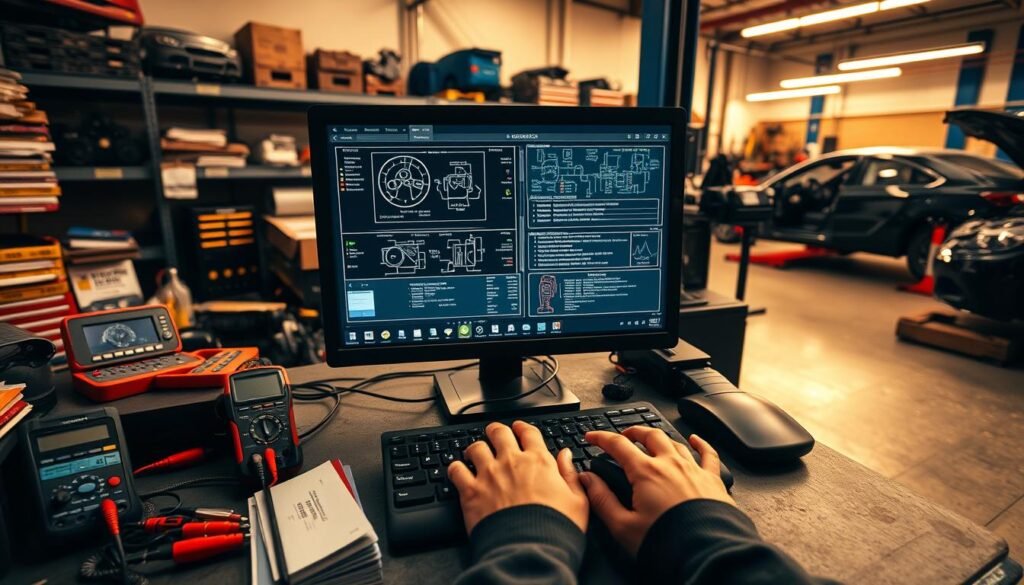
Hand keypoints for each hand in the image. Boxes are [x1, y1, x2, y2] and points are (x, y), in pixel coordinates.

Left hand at [448, 421, 588, 534]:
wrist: (531, 551)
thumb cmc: (556, 529)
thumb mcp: (577, 501)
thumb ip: (570, 474)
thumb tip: (566, 455)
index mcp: (539, 461)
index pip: (528, 432)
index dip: (522, 427)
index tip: (518, 428)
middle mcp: (512, 462)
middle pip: (498, 432)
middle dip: (495, 431)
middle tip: (494, 434)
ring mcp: (489, 475)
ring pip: (476, 447)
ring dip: (475, 449)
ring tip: (474, 453)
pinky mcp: (471, 492)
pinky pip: (456, 470)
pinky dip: (455, 468)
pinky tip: (457, 471)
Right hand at [580, 428, 732, 555]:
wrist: (706, 554)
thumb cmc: (667, 543)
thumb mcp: (623, 526)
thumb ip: (601, 499)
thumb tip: (587, 480)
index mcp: (646, 473)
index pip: (618, 445)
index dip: (601, 437)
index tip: (592, 437)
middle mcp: (670, 465)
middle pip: (649, 435)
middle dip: (632, 432)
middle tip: (622, 436)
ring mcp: (693, 470)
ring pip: (674, 442)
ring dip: (659, 437)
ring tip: (650, 440)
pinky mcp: (712, 480)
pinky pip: (707, 453)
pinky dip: (699, 443)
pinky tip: (694, 440)